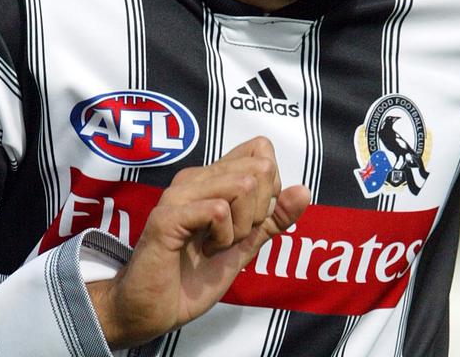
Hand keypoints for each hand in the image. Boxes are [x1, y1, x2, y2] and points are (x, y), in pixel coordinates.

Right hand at [87, 136, 310, 347]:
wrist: (154, 310)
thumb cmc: (193, 276)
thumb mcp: (245, 245)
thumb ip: (274, 218)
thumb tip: (304, 191)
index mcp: (213, 178)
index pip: (261, 150)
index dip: (271, 187)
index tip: (252, 218)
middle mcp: (195, 177)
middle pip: (260, 167)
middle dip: (260, 210)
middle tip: (232, 236)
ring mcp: (180, 194)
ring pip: (243, 185)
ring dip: (241, 226)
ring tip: (216, 244)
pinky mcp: (168, 217)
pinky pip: (218, 210)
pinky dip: (223, 236)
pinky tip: (204, 249)